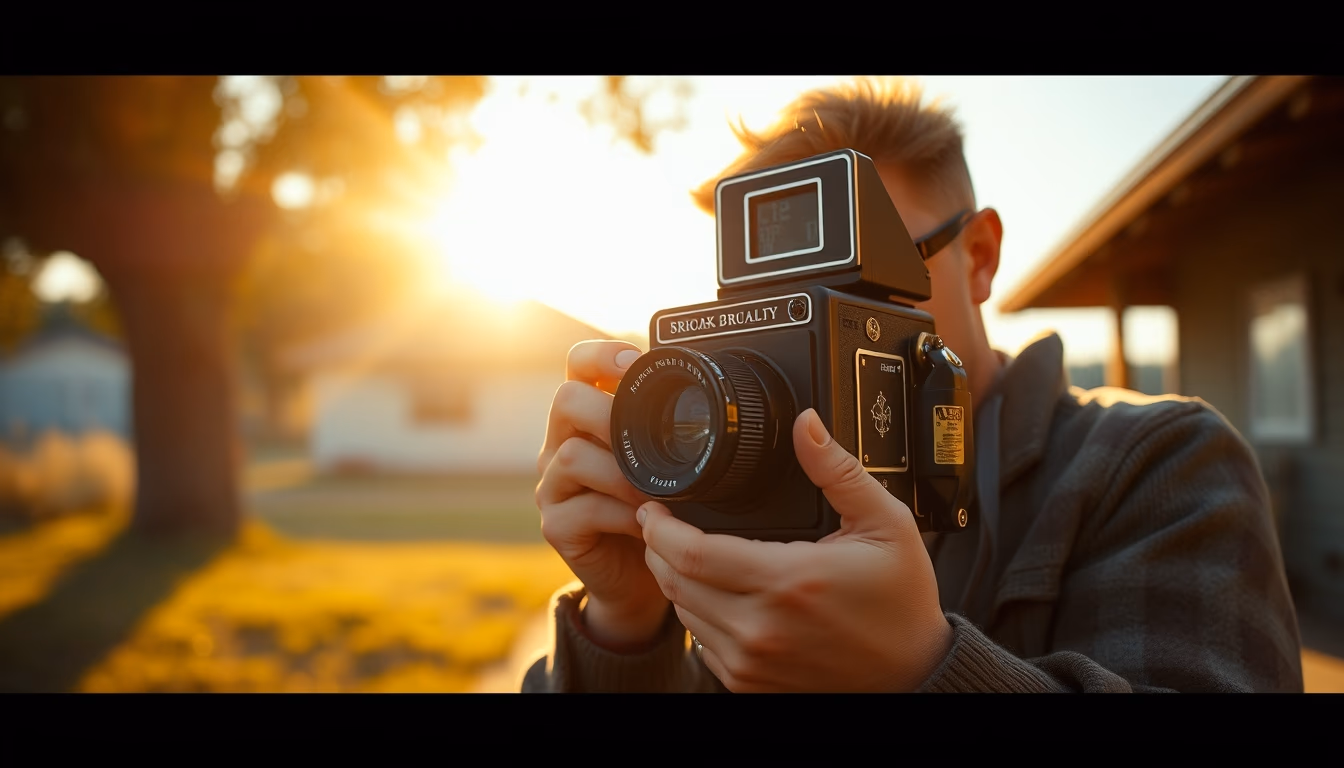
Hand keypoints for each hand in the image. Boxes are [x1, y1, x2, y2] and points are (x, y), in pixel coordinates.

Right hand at [535, 340, 669, 650]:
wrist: (640, 578)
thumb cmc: (658, 512)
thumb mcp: (666, 463)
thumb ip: (669, 430)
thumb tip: (720, 389)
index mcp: (589, 418)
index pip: (577, 365)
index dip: (601, 354)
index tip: (634, 363)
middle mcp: (561, 444)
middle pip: (566, 400)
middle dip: (609, 412)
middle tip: (646, 437)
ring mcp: (554, 486)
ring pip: (572, 455)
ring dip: (622, 471)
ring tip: (658, 491)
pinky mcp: (556, 527)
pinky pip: (583, 508)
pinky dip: (622, 512)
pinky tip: (649, 521)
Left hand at [638, 408, 952, 691]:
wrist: (913, 673)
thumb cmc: (901, 600)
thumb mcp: (885, 523)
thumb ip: (837, 470)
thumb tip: (807, 424)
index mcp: (789, 581)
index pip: (693, 554)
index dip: (660, 527)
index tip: (653, 506)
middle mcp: (762, 627)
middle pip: (676, 583)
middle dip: (658, 548)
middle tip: (659, 523)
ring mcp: (752, 662)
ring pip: (684, 614)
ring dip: (674, 580)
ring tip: (683, 552)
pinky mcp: (750, 684)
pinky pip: (701, 644)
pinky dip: (697, 614)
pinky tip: (710, 591)